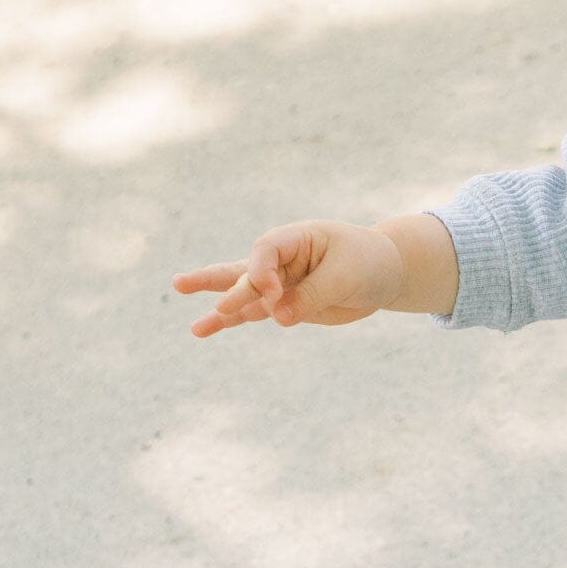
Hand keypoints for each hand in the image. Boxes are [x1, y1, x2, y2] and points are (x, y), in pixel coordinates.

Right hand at [171, 220, 405, 336]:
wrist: (384, 274)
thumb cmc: (366, 263)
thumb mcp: (344, 277)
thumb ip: (310, 295)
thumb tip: (277, 317)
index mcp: (294, 239)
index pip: (265, 251)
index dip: (261, 272)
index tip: (272, 293)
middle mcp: (281, 260)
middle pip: (243, 270)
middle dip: (218, 282)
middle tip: (182, 286)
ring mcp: (281, 283)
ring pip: (243, 294)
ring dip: (219, 310)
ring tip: (195, 329)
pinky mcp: (286, 303)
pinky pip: (256, 312)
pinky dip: (235, 321)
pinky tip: (207, 328)